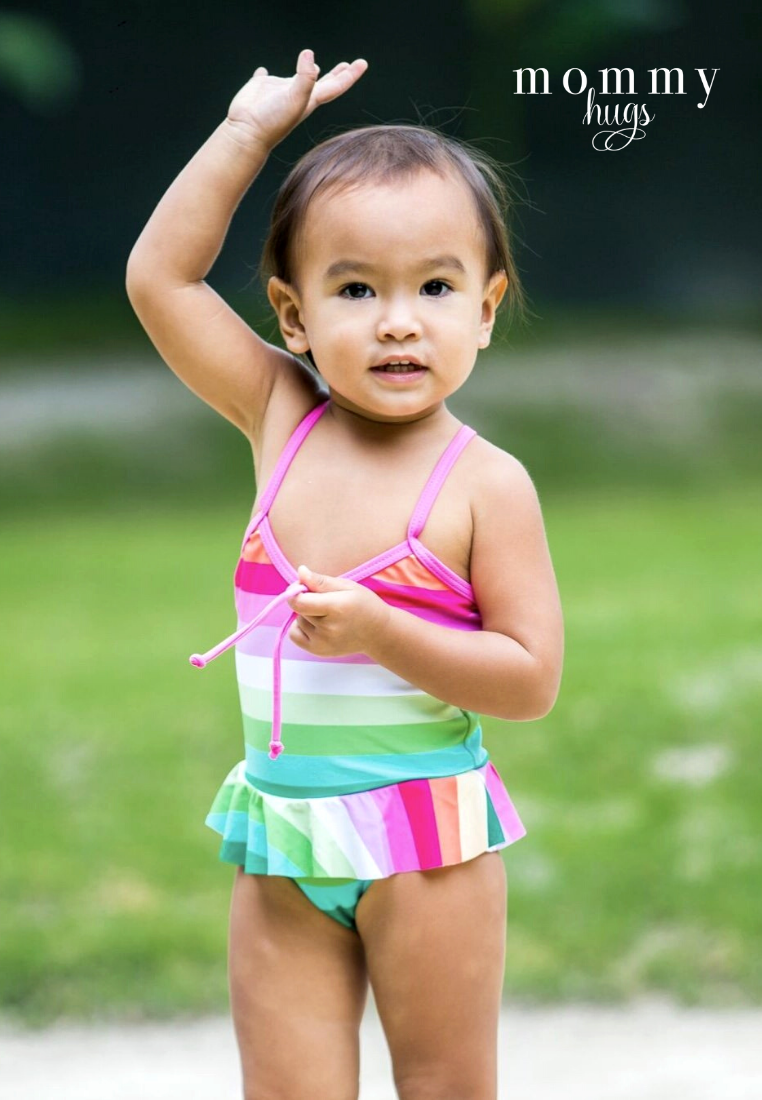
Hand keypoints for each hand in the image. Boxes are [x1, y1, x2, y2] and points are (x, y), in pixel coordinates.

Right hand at [226, 48, 367, 152]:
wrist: (247, 134)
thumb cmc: (273, 120)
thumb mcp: (295, 98)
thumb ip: (306, 77)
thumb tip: (309, 54)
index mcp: (310, 100)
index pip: (336, 85)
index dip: (350, 74)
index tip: (362, 63)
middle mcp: (297, 95)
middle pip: (323, 83)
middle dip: (337, 74)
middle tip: (348, 65)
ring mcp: (278, 92)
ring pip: (296, 80)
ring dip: (306, 73)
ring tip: (314, 65)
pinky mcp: (259, 88)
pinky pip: (263, 78)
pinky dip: (262, 73)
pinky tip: (262, 71)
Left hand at [286, 564, 389, 656]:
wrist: (378, 633)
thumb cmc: (364, 605)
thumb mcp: (347, 586)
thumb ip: (321, 581)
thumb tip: (300, 572)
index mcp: (336, 609)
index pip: (299, 602)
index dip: (296, 591)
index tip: (304, 585)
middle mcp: (328, 629)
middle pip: (299, 610)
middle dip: (305, 600)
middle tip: (324, 600)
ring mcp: (322, 643)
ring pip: (298, 621)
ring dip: (306, 615)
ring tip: (326, 615)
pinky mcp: (318, 651)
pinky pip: (294, 635)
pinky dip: (301, 627)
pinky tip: (316, 625)